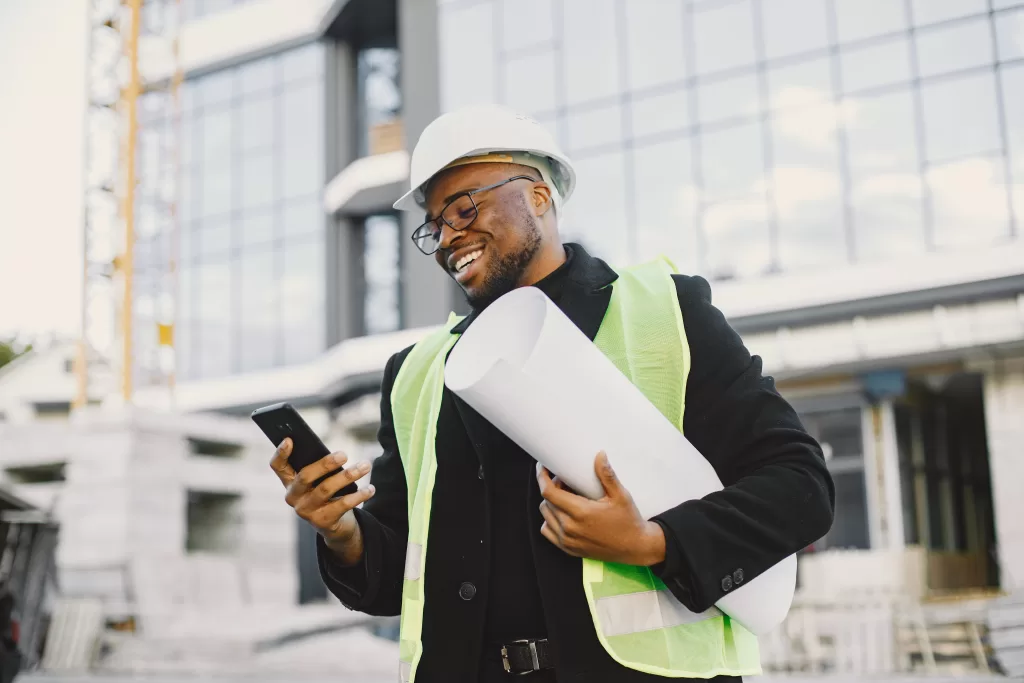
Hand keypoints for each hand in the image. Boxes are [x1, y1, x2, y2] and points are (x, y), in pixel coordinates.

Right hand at [270, 438, 374, 564]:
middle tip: (344, 454)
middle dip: (325, 463)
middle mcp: (293, 497)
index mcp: (289, 482)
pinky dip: (359, 495)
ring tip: (365, 466)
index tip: (289, 439)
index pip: (277, 466)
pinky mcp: (323, 521)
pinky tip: (370, 488)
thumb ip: (320, 467)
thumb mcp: (319, 479)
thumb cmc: (327, 493)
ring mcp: (306, 511)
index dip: (280, 453)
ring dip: (348, 476)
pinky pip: (343, 504)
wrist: (334, 525)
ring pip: (326, 489)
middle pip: (305, 476)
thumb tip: (336, 454)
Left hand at [537, 452, 665, 565]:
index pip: (549, 492)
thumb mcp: (620, 495)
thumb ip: (607, 475)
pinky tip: (563, 513)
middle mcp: (570, 528)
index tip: (543, 467)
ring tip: (566, 496)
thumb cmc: (628, 520)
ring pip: (545, 516)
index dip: (542, 477)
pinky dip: (550, 520)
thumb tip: (599, 455)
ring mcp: (568, 541)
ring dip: (551, 503)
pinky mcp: (569, 549)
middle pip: (546, 502)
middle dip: (552, 487)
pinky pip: (547, 531)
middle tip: (565, 480)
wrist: (635, 548)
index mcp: (581, 513)